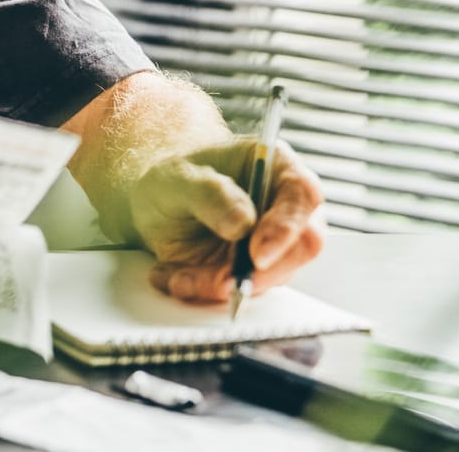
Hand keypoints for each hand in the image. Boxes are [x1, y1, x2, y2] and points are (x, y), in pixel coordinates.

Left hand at [127, 139, 325, 304]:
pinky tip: (178, 277)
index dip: (287, 227)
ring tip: (181, 275)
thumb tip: (243, 222)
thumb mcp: (177, 178)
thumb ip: (209, 193)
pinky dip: (208, 291)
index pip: (303, 195)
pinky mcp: (256, 271)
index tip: (258, 255)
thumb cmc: (173, 178)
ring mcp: (274, 243)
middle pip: (304, 244)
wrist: (154, 203)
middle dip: (264, 270)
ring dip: (225, 283)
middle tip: (223, 280)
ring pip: (272, 276)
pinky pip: (243, 291)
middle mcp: (283, 206)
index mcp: (275, 167)